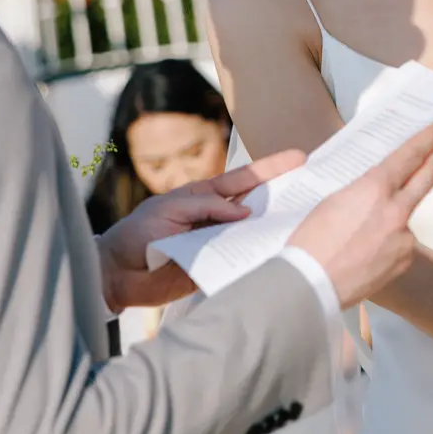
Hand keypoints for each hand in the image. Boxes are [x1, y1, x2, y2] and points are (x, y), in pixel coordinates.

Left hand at [98, 150, 305, 312]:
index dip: (271, 170)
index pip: (244, 181)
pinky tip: (279, 257)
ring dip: (276, 230)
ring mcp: (218, 244)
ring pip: (253, 235)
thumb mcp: (168, 211)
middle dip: (284, 197)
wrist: (117, 274)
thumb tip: (243, 213)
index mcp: (205, 197)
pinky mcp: (216, 268)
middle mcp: (217, 219)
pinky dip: (258, 259)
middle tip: (315, 190)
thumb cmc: (137, 234)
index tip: (299, 158)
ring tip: (308, 225)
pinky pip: (241, 263)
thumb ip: (204, 208)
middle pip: (256, 206)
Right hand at [289, 122, 432, 308]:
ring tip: (357, 234)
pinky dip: (386, 242)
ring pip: (403, 217)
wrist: (311, 286)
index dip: (429, 138)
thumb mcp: (332, 201)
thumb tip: (376, 192)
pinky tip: (363, 252)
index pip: (409, 156)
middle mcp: (396, 211)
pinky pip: (399, 243)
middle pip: (427, 177)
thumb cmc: (311, 242)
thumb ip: (362, 191)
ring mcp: (404, 238)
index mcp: (375, 189)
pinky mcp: (404, 260)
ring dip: (390, 218)